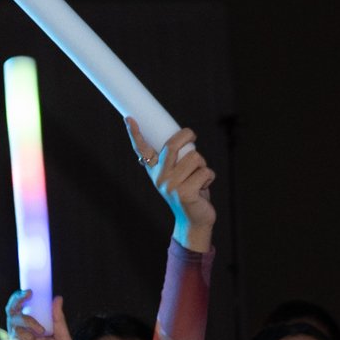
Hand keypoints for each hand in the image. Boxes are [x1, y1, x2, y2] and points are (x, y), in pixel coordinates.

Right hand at [5, 290, 72, 339]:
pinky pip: (15, 332)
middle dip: (19, 299)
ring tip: (41, 331)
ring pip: (14, 318)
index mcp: (38, 331)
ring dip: (29, 320)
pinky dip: (26, 334)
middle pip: (14, 310)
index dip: (25, 298)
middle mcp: (27, 334)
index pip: (27, 310)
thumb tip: (57, 298)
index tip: (31, 290)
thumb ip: (58, 319)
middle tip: (27, 293)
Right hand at [126, 120, 215, 249]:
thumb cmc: (189, 194)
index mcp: (156, 171)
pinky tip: (203, 188)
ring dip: (203, 165)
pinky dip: (209, 177)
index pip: (142, 150)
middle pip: (173, 145)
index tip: (129, 119)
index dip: (135, 134)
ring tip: (199, 177)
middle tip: (192, 135)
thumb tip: (184, 138)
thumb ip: (176, 161)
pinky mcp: (186, 193)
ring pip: (195, 158)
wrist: (194, 221)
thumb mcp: (178, 176)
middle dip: (186, 135)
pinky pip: (205, 172)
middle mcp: (160, 178)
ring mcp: (172, 186)